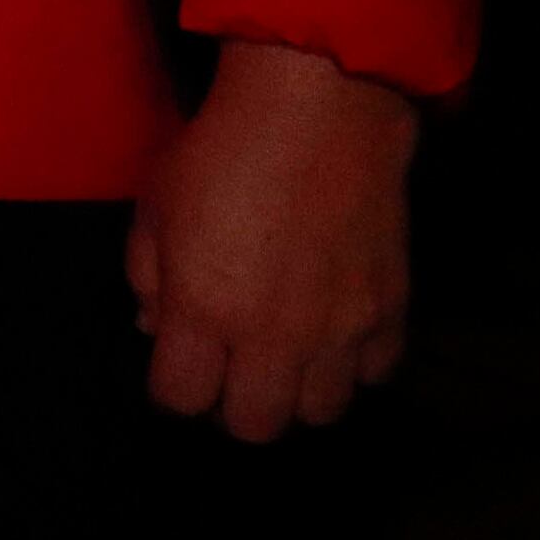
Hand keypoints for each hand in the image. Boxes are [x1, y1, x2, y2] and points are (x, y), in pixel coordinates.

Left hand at [130, 39, 418, 440]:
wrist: (320, 112)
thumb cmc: (221, 149)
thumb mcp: (155, 204)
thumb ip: (147, 276)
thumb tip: (156, 327)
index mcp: (202, 311)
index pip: (180, 400)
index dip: (173, 387)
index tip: (178, 362)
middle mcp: (272, 336)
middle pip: (255, 427)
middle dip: (234, 406)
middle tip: (232, 368)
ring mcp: (339, 330)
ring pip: (321, 413)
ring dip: (298, 391)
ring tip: (287, 355)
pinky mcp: (391, 313)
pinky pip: (375, 374)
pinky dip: (354, 364)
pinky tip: (336, 330)